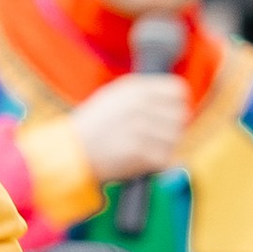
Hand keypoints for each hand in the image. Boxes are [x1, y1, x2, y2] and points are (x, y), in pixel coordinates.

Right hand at [69, 74, 190, 188]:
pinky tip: (141, 159)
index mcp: (134, 89)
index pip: (178, 91)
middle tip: (156, 135)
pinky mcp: (139, 152)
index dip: (177, 104)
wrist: (72, 152)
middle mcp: (139, 106)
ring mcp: (140, 129)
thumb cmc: (95, 126)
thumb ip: (146, 93)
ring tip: (145, 148)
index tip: (168, 114)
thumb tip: (180, 98)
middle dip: (172, 127)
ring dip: (165, 146)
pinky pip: (166, 157)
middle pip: (180, 115)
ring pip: (175, 138)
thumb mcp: (115, 96)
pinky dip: (157, 163)